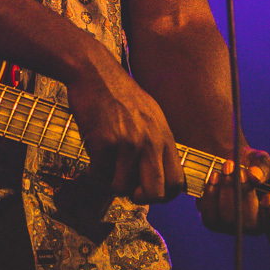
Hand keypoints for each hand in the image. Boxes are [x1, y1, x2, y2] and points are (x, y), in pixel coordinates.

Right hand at [66, 57, 185, 203]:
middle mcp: (150, 141)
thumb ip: (157, 142)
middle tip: (128, 192)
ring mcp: (128, 142)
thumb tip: (158, 173)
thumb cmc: (119, 93)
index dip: (164, 195)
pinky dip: (93, 171)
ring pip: (121, 187)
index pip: (177, 181)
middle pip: (155, 192)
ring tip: (104, 167)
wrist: (94, 71)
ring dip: (110, 182)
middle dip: (140, 198)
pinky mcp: (105, 141)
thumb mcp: (150, 115)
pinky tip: (92, 155)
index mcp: (164, 136)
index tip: (149, 192)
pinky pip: (98, 174)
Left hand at [196, 147, 269, 247]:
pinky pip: (210, 214)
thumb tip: (255, 176)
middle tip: (240, 172)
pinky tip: (215, 176)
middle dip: (244, 195)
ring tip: (227, 167)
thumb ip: (263, 168)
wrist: (227, 163)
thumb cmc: (251, 165)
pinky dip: (211, 193)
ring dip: (226, 190)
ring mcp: (232, 227)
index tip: (268, 198)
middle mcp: (253, 228)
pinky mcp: (213, 222)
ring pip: (229, 218)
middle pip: (250, 224)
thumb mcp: (261, 161)